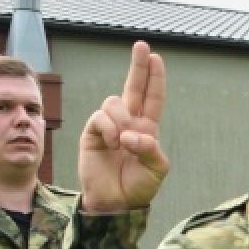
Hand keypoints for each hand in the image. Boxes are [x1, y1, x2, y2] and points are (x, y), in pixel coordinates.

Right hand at [79, 42, 167, 211]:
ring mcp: (109, 126)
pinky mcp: (92, 133)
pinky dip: (109, 128)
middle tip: (142, 45)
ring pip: (114, 103)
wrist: (115, 202)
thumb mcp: (156, 170)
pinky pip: (100, 117)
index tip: (157, 57)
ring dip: (122, 119)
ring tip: (123, 143)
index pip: (153, 98)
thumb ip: (151, 150)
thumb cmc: (138, 186)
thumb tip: (134, 134)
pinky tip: (113, 143)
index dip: (155, 79)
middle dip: (138, 66)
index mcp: (148, 129)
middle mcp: (129, 123)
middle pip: (133, 88)